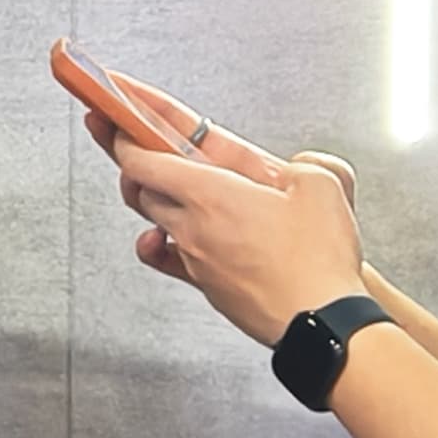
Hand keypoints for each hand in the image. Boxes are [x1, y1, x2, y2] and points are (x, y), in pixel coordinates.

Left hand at [109, 128, 371, 346]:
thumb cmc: (317, 262)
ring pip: (153, 217)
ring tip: (156, 178)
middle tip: (126, 136)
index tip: (115, 114)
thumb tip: (299, 166)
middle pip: (140, 184)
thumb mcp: (323, 186)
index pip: (143, 157)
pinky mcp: (205, 284)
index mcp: (210, 193)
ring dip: (151, 194)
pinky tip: (159, 238)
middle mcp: (191, 225)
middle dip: (132, 158)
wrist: (322, 324)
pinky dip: (155, 244)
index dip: (125, 133)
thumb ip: (305, 164)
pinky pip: (164, 259)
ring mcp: (194, 257)